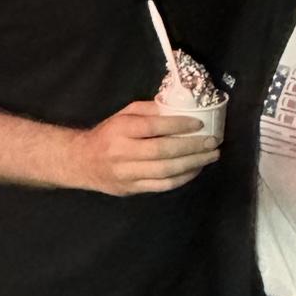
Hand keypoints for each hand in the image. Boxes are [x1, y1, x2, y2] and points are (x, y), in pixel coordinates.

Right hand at [75, 100, 219, 194]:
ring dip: (193, 164)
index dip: (178, 125)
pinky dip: (183, 178)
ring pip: (165, 171)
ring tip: (211, 156)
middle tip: (213, 142)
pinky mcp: (132, 188)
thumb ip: (149, 110)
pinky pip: (162, 186)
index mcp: (120, 130)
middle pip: (162, 151)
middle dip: (192, 147)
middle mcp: (122, 152)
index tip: (199, 124)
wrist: (83, 162)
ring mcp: (127, 173)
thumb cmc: (109, 134)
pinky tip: (196, 169)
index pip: (152, 127)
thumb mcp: (124, 115)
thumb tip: (179, 106)